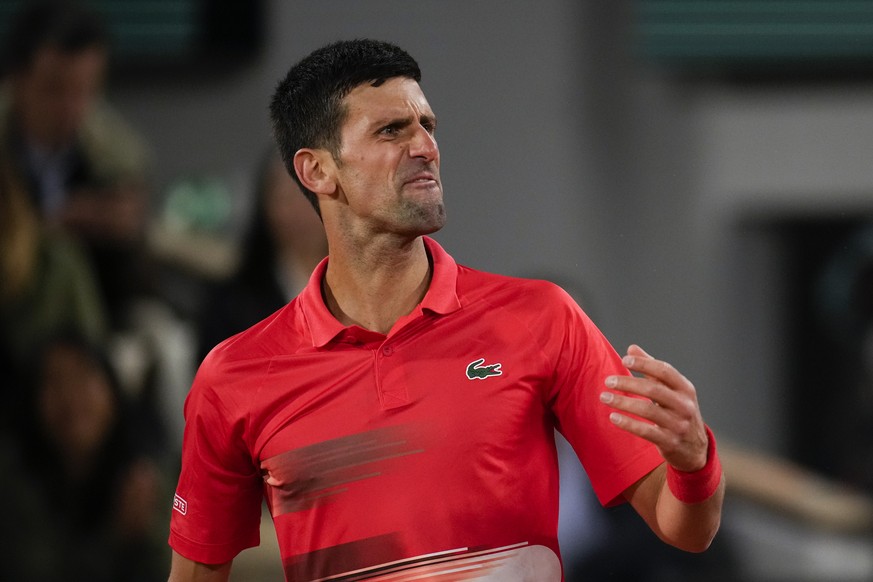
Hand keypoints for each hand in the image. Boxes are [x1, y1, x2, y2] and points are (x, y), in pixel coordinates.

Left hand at [601, 344, 707, 471]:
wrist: (694, 449)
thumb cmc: (678, 412)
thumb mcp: (672, 391)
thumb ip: (652, 369)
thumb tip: (631, 349)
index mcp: (685, 389)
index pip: (665, 371)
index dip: (644, 363)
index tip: (625, 360)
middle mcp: (685, 406)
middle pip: (653, 389)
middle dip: (628, 383)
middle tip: (608, 381)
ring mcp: (678, 425)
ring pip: (648, 410)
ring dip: (623, 402)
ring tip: (604, 397)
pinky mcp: (670, 442)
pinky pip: (646, 431)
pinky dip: (628, 423)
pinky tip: (613, 417)